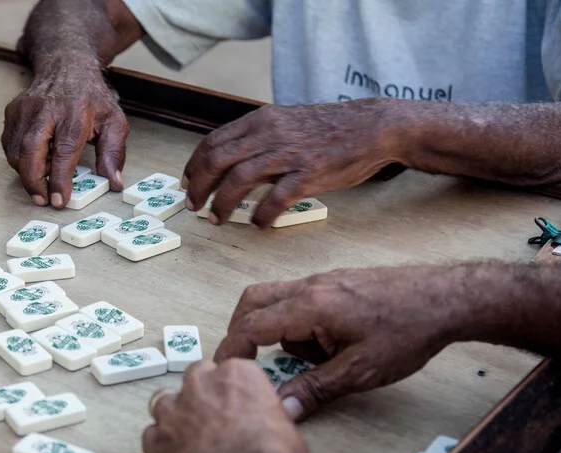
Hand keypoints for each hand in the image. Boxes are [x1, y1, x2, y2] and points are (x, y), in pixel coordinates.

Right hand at [2, 60, 127, 207]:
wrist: (66, 64)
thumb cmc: (91, 98)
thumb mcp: (114, 122)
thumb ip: (114, 153)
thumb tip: (114, 183)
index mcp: (76, 111)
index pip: (63, 151)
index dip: (59, 179)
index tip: (59, 200)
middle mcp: (47, 108)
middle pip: (31, 150)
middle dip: (34, 181)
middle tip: (42, 200)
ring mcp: (25, 109)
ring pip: (16, 151)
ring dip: (26, 173)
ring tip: (42, 181)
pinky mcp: (12, 112)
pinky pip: (9, 145)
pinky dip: (19, 161)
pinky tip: (35, 163)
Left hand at [144, 360, 308, 452]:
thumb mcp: (285, 427)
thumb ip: (264, 413)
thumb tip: (263, 420)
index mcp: (235, 375)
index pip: (229, 369)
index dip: (232, 390)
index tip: (236, 403)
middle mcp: (200, 386)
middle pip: (195, 377)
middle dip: (202, 393)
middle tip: (213, 416)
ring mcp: (172, 412)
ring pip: (165, 401)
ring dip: (175, 414)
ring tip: (188, 436)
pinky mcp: (155, 442)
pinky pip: (152, 435)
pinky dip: (162, 445)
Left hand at [183, 99, 400, 225]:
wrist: (374, 127)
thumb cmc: (330, 130)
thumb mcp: (286, 123)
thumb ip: (259, 139)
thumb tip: (230, 162)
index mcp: (261, 121)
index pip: (213, 142)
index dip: (194, 166)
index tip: (187, 183)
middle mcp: (270, 134)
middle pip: (217, 161)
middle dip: (199, 187)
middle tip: (194, 206)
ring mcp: (288, 154)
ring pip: (238, 180)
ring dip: (222, 204)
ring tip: (217, 219)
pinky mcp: (308, 174)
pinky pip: (275, 199)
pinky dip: (261, 215)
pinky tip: (258, 224)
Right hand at [214, 265, 469, 420]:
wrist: (448, 298)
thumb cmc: (409, 331)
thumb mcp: (360, 372)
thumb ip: (315, 389)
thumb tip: (282, 409)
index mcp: (310, 306)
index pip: (251, 325)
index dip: (231, 349)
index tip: (226, 370)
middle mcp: (311, 286)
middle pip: (253, 301)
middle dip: (243, 331)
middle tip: (250, 360)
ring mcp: (324, 281)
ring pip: (278, 300)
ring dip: (280, 330)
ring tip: (318, 358)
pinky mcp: (338, 282)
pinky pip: (302, 299)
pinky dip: (301, 322)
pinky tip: (332, 343)